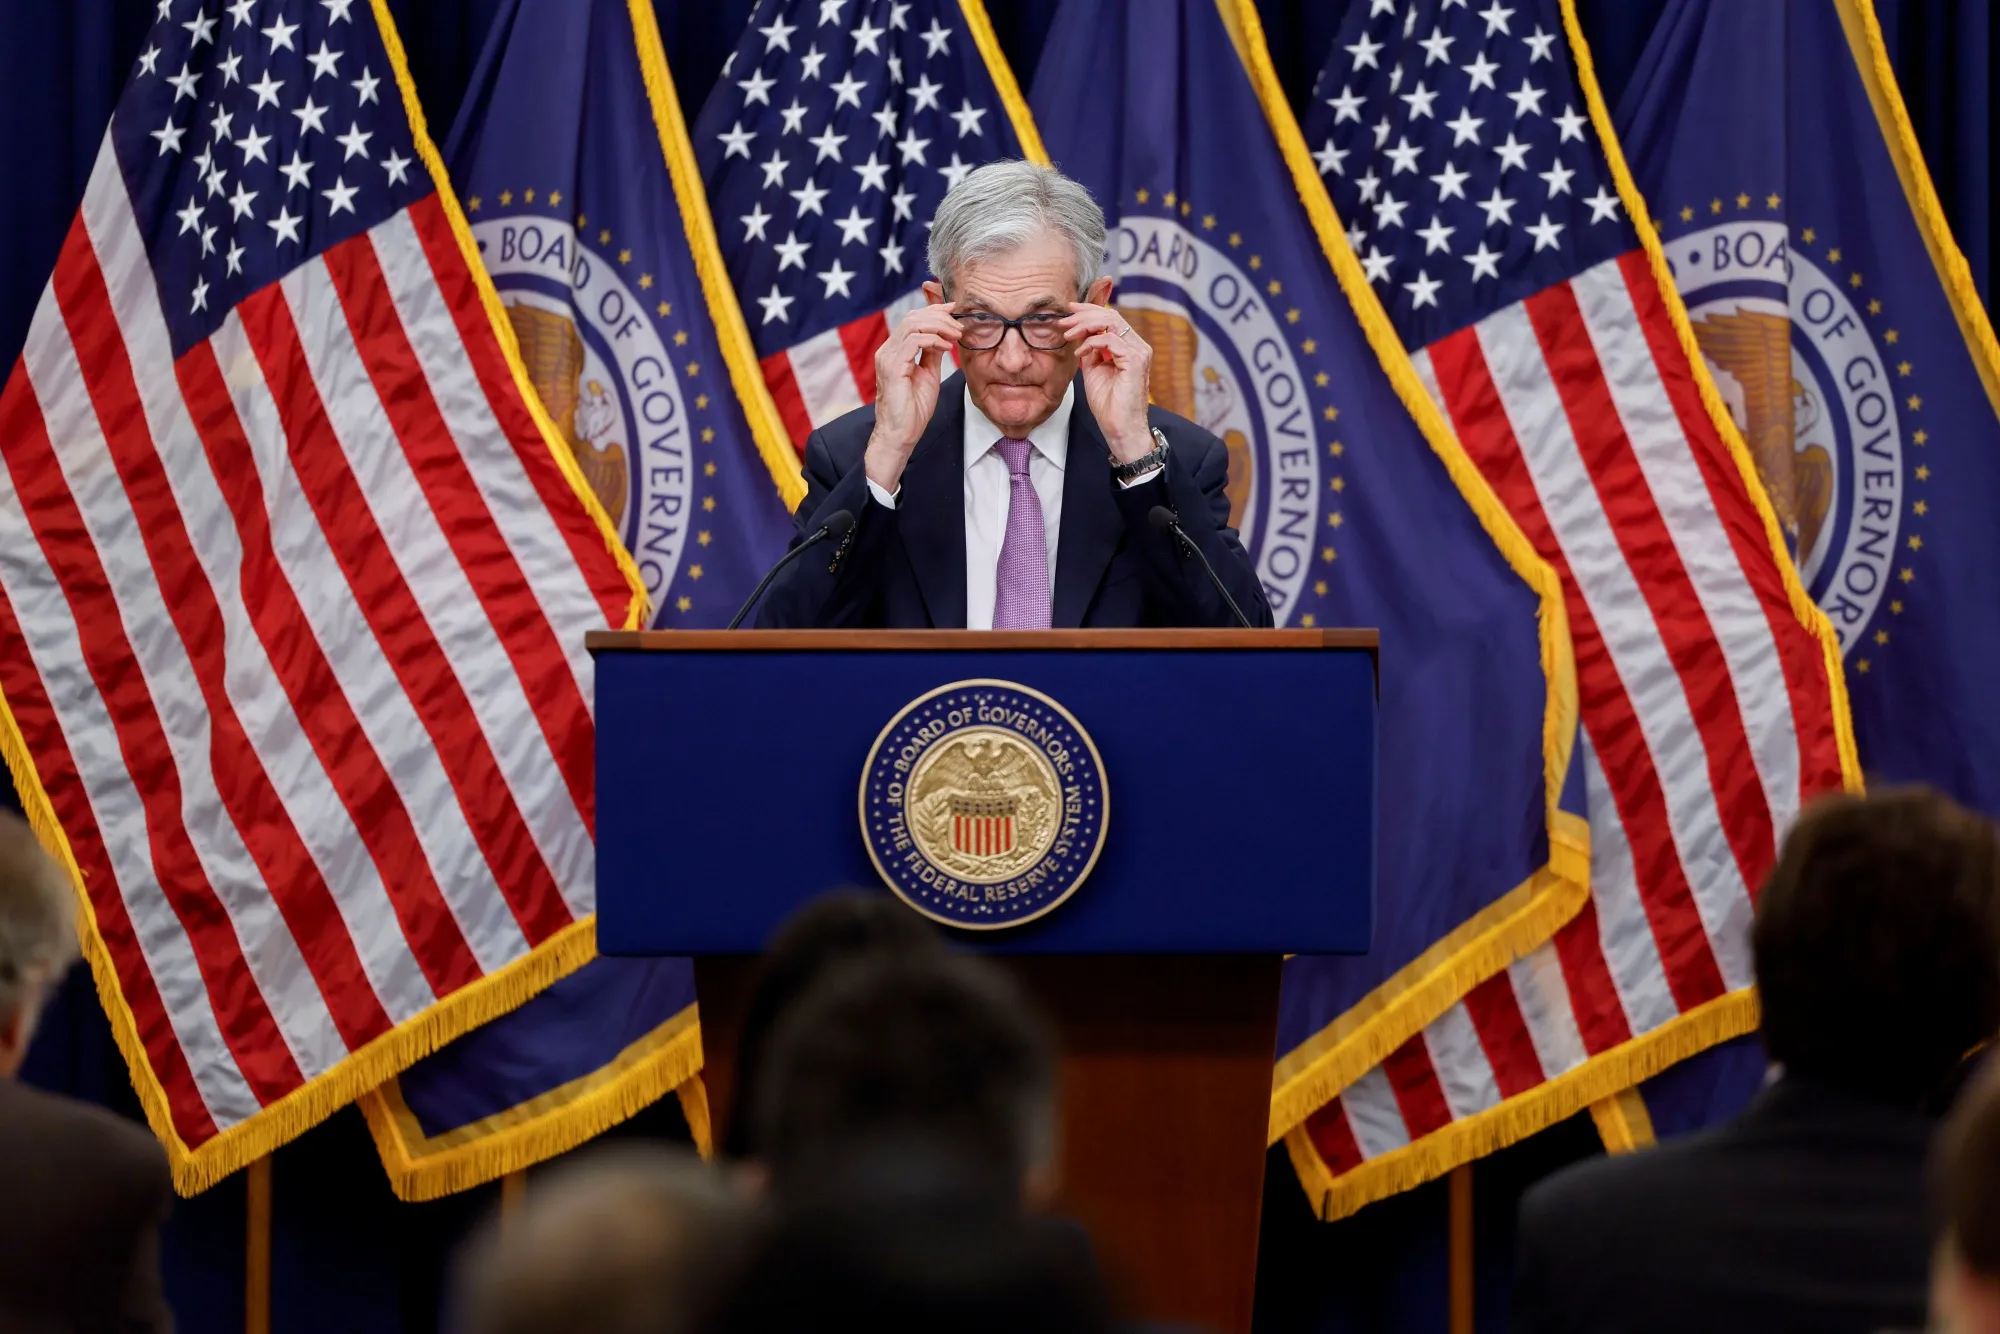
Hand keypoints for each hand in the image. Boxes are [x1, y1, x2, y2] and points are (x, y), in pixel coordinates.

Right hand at [864, 306, 962, 491]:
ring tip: (956, 335)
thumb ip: (932, 355)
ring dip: (939, 326)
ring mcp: (887, 357)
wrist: (901, 434)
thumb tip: (943, 337)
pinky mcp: (892, 367)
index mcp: (895, 351)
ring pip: (913, 324)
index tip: (954, 310)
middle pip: (913, 317)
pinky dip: (933, 340)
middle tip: (960, 325)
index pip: (913, 320)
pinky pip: (913, 341)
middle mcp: (888, 350)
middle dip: (940, 316)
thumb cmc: (912, 410)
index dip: (933, 310)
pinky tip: (946, 347)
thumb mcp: (929, 375)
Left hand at [1063, 303, 1154, 462]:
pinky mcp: (1135, 361)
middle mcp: (1138, 346)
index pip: (1111, 318)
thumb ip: (1091, 351)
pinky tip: (1080, 354)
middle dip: (1084, 315)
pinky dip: (1091, 343)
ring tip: (1068, 334)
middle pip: (1111, 315)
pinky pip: (1110, 340)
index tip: (1069, 311)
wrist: (1120, 428)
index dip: (1089, 311)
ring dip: (1085, 325)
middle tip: (1064, 322)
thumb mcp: (1094, 370)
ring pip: (1112, 322)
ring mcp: (1139, 352)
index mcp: (1129, 347)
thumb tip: (1081, 335)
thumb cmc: (1109, 405)